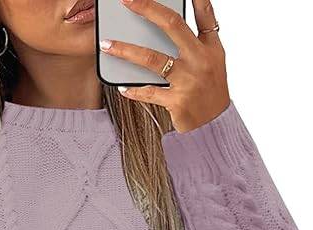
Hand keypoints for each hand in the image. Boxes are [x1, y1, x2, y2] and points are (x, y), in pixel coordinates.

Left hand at [99, 0, 229, 132]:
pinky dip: (132, 90)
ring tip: (106, 45)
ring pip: (152, 58)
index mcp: (211, 47)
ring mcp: (188, 80)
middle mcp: (200, 60)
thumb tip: (172, 26)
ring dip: (125, 50)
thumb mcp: (213, 63)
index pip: (204, 15)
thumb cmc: (210, 93)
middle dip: (147, 9)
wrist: (214, 126)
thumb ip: (197, 42)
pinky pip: (148, 92)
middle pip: (172, 25)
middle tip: (127, 1)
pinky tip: (121, 86)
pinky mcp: (177, 101)